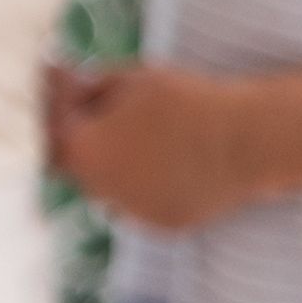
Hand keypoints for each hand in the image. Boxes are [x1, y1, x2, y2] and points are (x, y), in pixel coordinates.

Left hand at [46, 58, 292, 230]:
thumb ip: (90, 85)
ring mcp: (132, 212)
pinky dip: (147, 183)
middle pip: (80, 162)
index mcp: (83, 151)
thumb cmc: (188, 102)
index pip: (53, 130)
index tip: (69, 88)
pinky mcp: (163, 224)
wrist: (248, 140)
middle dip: (88, 136)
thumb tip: (69, 83)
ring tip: (146, 136)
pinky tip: (170, 162)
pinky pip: (144, 202)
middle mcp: (99, 190)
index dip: (61, 106)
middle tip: (106, 111)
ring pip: (111, 186)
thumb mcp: (132, 78)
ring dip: (116, 163)